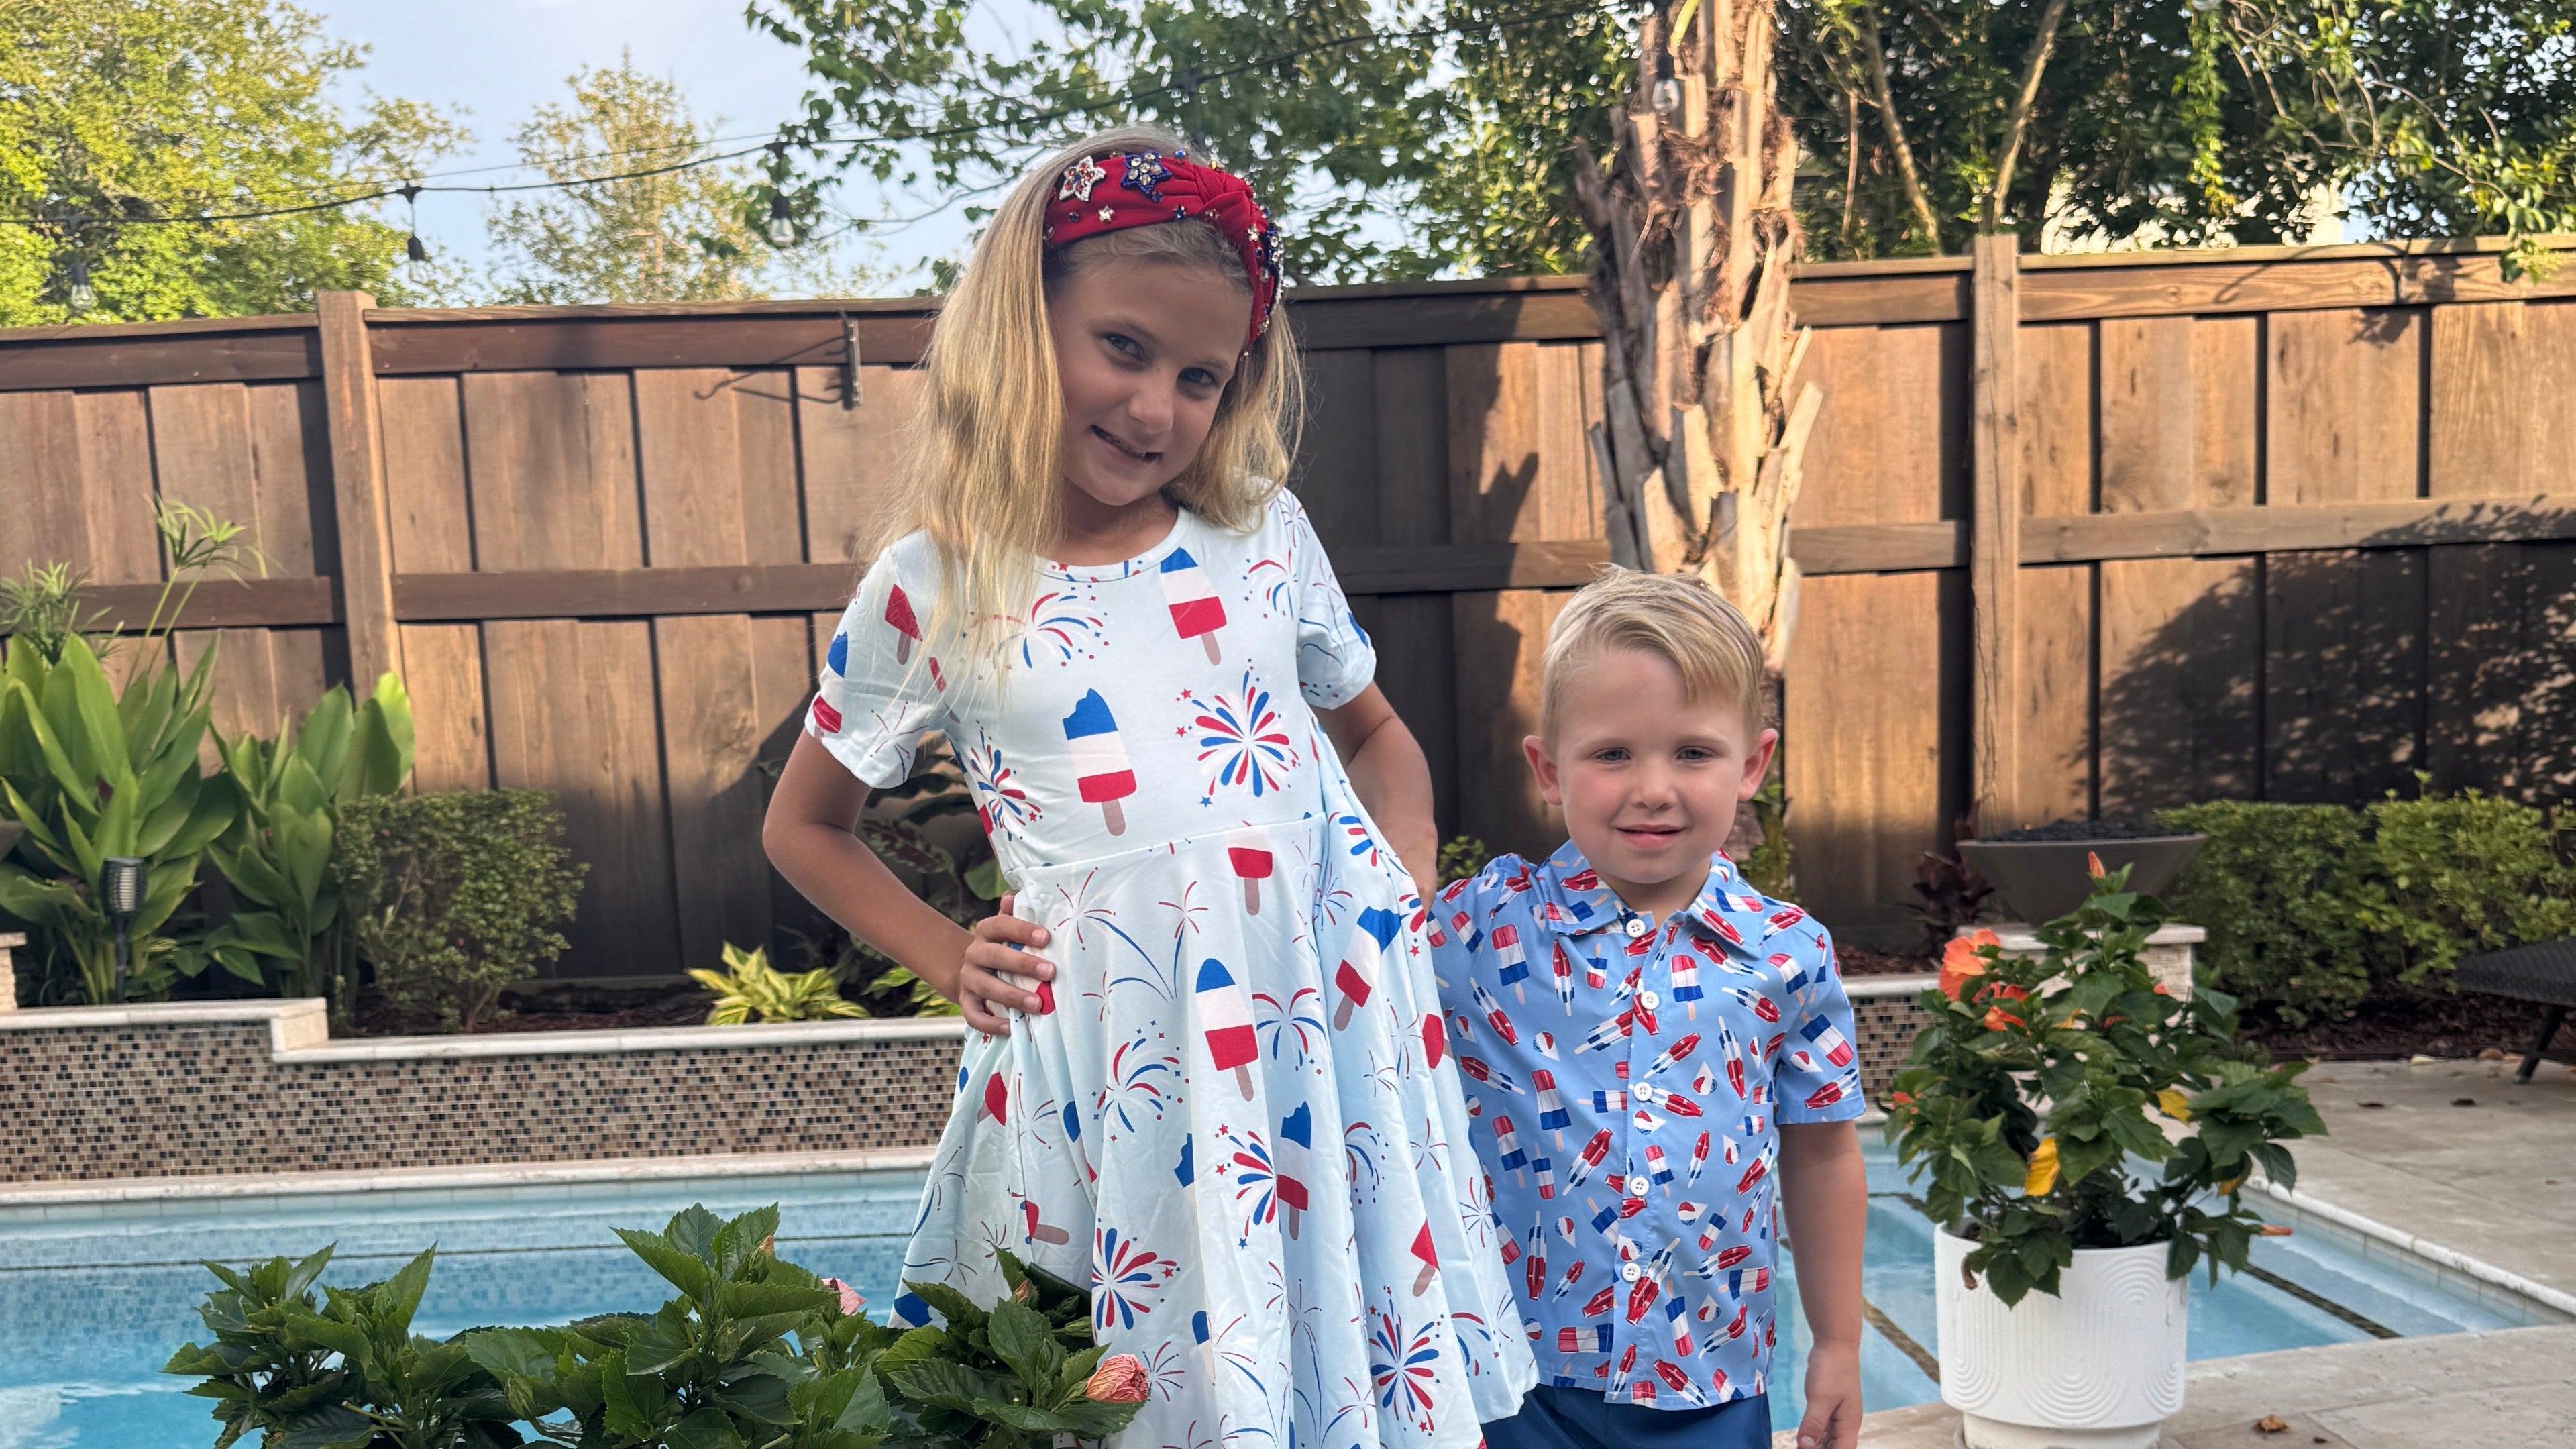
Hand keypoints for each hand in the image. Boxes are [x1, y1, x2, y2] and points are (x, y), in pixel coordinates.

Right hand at [951, 893, 1055, 1036]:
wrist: (973, 971)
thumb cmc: (1004, 947)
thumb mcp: (1008, 929)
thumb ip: (1015, 914)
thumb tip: (1015, 894)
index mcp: (986, 932)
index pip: (999, 925)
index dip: (1021, 930)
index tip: (1045, 937)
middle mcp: (974, 954)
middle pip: (994, 956)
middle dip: (1022, 964)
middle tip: (1050, 972)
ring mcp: (969, 979)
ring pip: (987, 987)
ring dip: (1012, 996)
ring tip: (1038, 1004)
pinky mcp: (966, 1001)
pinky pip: (973, 1015)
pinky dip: (990, 1023)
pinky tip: (1009, 1027)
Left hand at [1797, 1339, 1861, 1448]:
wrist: (1834, 1344)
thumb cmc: (1831, 1369)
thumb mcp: (1820, 1398)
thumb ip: (1813, 1423)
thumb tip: (1804, 1447)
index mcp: (1848, 1424)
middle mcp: (1845, 1423)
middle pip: (1835, 1448)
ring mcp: (1838, 1414)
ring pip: (1828, 1440)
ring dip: (1815, 1447)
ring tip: (1798, 1447)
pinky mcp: (1828, 1406)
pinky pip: (1822, 1429)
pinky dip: (1813, 1436)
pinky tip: (1802, 1440)